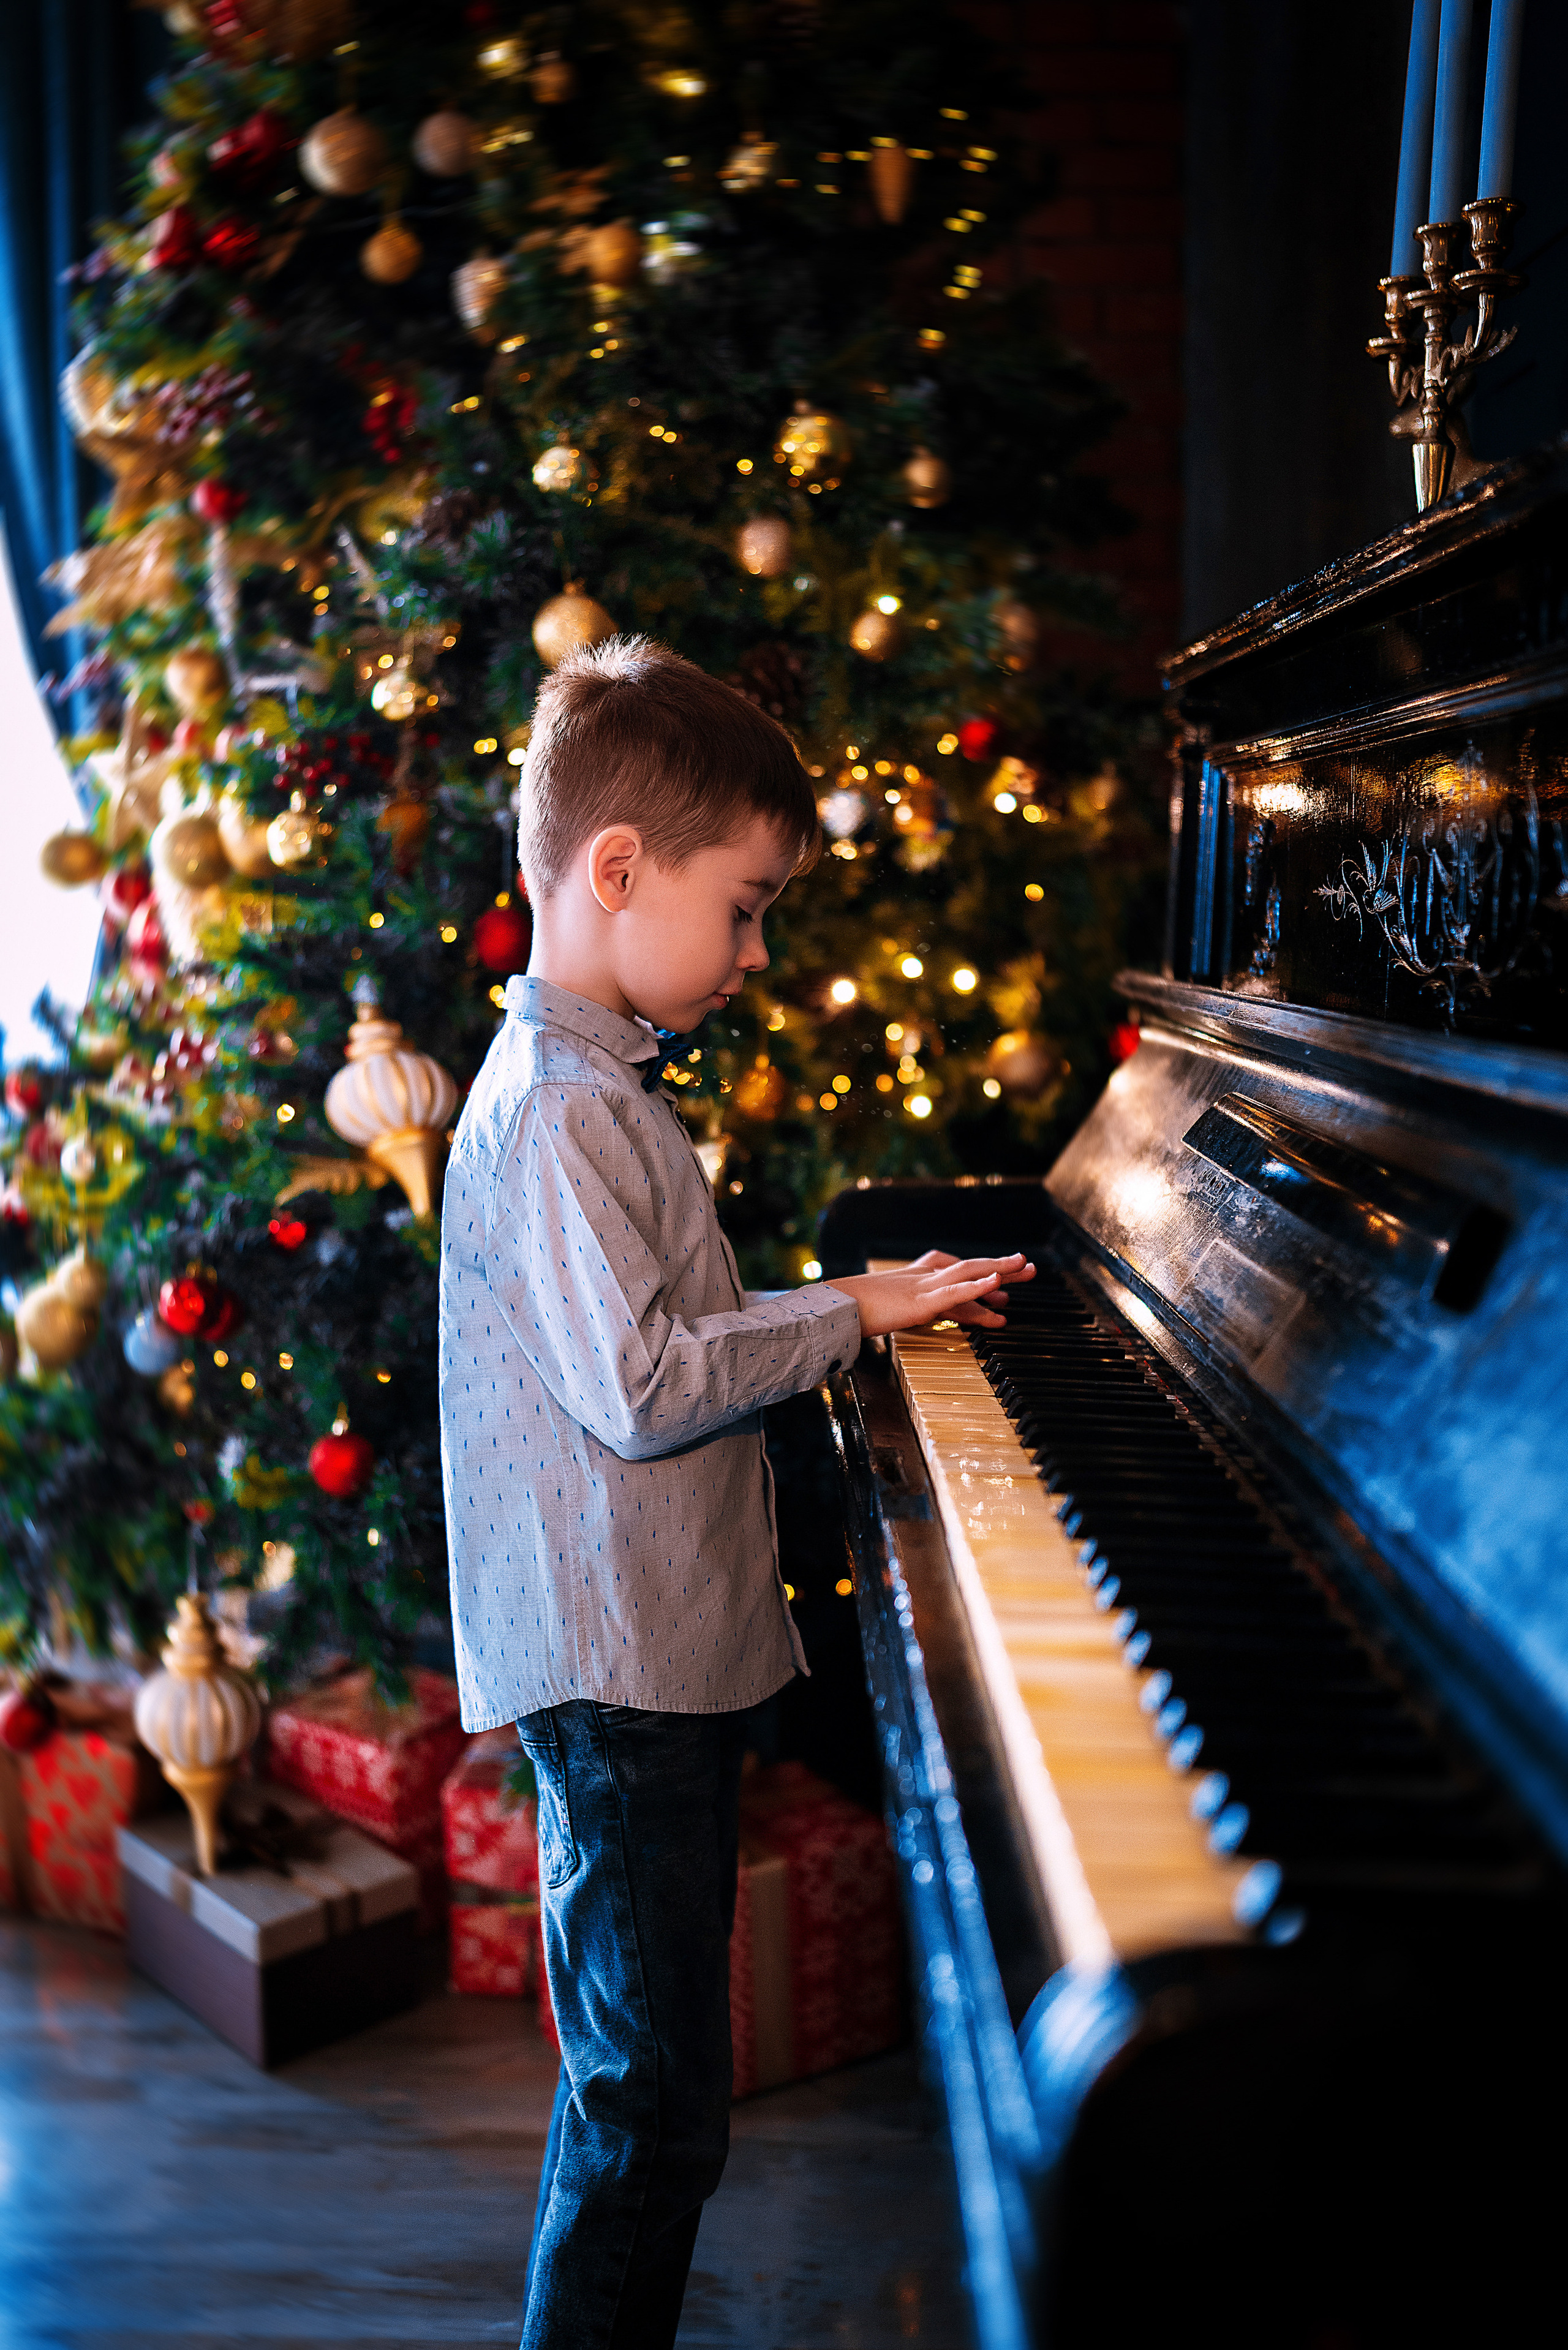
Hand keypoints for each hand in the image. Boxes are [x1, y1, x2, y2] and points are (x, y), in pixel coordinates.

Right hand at [826, 1247, 1035, 1338]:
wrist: (831, 1307)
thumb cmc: (848, 1311)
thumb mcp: (879, 1310)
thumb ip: (893, 1313)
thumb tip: (891, 1321)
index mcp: (913, 1279)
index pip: (953, 1272)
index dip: (978, 1276)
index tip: (1000, 1283)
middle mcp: (921, 1278)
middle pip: (969, 1267)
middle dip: (999, 1267)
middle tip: (1027, 1266)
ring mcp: (923, 1287)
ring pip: (969, 1272)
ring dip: (999, 1269)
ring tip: (1024, 1267)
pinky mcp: (921, 1301)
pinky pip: (955, 1291)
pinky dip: (978, 1285)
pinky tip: (997, 1283)